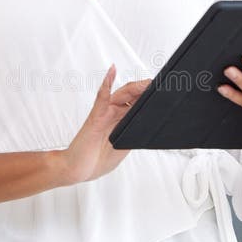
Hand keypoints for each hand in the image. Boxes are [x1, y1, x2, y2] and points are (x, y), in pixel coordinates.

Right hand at [63, 64, 151, 183]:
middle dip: (146, 90)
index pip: (137, 104)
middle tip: (162, 86)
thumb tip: (151, 126)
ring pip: (121, 94)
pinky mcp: (95, 117)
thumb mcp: (123, 147)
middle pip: (132, 96)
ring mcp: (103, 114)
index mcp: (120, 121)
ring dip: (135, 87)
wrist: (76, 169)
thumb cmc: (96, 160)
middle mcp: (112, 114)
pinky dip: (107, 83)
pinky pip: (102, 97)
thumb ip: (134, 135)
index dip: (149, 98)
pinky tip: (112, 71)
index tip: (165, 94)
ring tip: (147, 82)